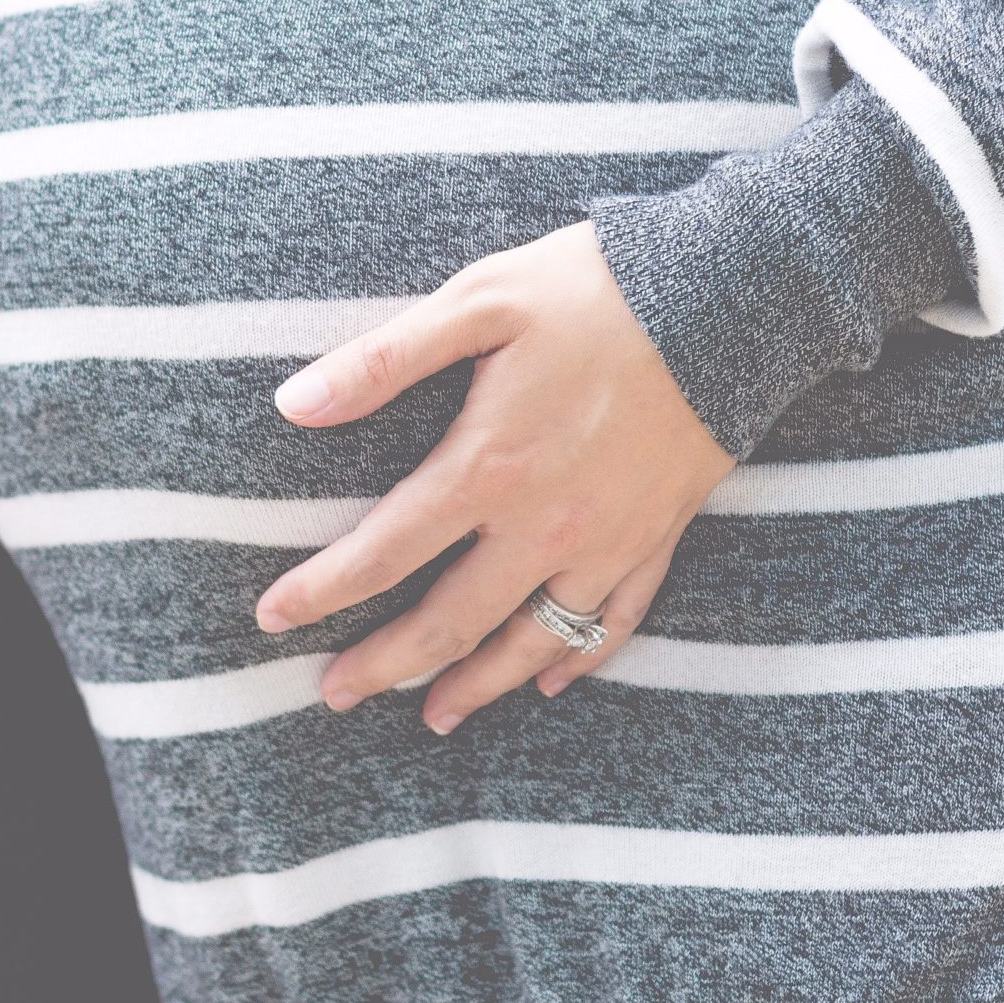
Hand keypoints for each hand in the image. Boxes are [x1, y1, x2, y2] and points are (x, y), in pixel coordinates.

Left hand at [257, 222, 734, 732]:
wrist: (731, 295)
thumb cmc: (595, 287)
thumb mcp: (480, 300)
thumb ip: (384, 359)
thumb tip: (293, 403)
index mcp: (488, 466)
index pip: (383, 553)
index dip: (321, 592)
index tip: (271, 618)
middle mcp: (544, 524)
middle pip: (449, 622)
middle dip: (385, 665)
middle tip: (334, 692)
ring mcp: (607, 540)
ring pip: (531, 642)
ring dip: (476, 686)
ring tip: (432, 715)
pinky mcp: (658, 536)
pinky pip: (613, 623)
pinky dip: (577, 661)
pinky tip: (549, 683)